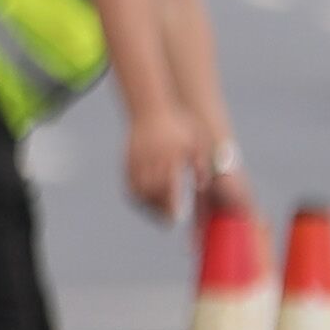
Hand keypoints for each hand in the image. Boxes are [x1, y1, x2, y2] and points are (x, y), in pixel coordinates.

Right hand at [122, 105, 204, 220]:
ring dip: (147, 205)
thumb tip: (202, 186)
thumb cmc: (178, 126)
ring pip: (139, 191)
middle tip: (169, 220)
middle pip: (152, 193)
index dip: (172, 204)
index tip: (178, 216)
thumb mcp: (194, 143)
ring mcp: (136, 161)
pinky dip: (137, 196)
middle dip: (159, 209)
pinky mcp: (126, 161)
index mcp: (169, 157)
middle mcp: (151, 161)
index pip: (169, 187)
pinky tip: (146, 201)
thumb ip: (199, 165)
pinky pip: (129, 184)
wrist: (149, 108)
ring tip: (157, 213)